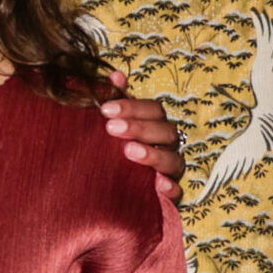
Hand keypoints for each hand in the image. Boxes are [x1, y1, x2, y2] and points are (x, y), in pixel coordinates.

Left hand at [101, 71, 183, 201]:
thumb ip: (112, 100)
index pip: (153, 110)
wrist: (96, 189)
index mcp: (152, 125)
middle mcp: (165, 145)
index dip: (132, 107)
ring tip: (129, 152)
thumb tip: (115, 76)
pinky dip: (170, 188)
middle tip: (111, 128)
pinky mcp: (166, 196)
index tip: (104, 110)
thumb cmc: (105, 148)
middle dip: (139, 128)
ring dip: (153, 154)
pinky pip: (177, 193)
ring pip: (173, 160)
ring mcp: (168, 171)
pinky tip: (158, 185)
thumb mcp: (106, 124)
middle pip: (165, 131)